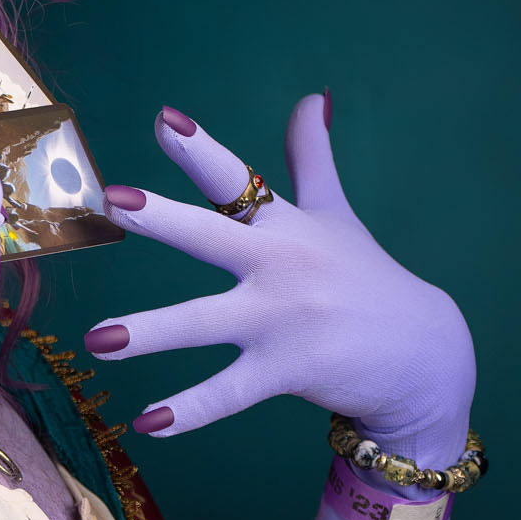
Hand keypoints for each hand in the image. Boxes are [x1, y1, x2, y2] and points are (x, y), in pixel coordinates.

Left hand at [85, 95, 475, 466]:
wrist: (425, 355)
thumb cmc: (367, 279)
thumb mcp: (338, 215)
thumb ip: (312, 158)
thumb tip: (311, 96)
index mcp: (284, 225)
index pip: (234, 179)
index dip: (198, 148)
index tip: (163, 120)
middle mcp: (280, 265)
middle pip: (211, 237)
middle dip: (163, 219)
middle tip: (114, 201)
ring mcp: (282, 319)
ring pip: (203, 323)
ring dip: (148, 332)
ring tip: (95, 339)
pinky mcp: (287, 369)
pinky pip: (227, 393)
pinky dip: (188, 411)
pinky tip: (145, 423)